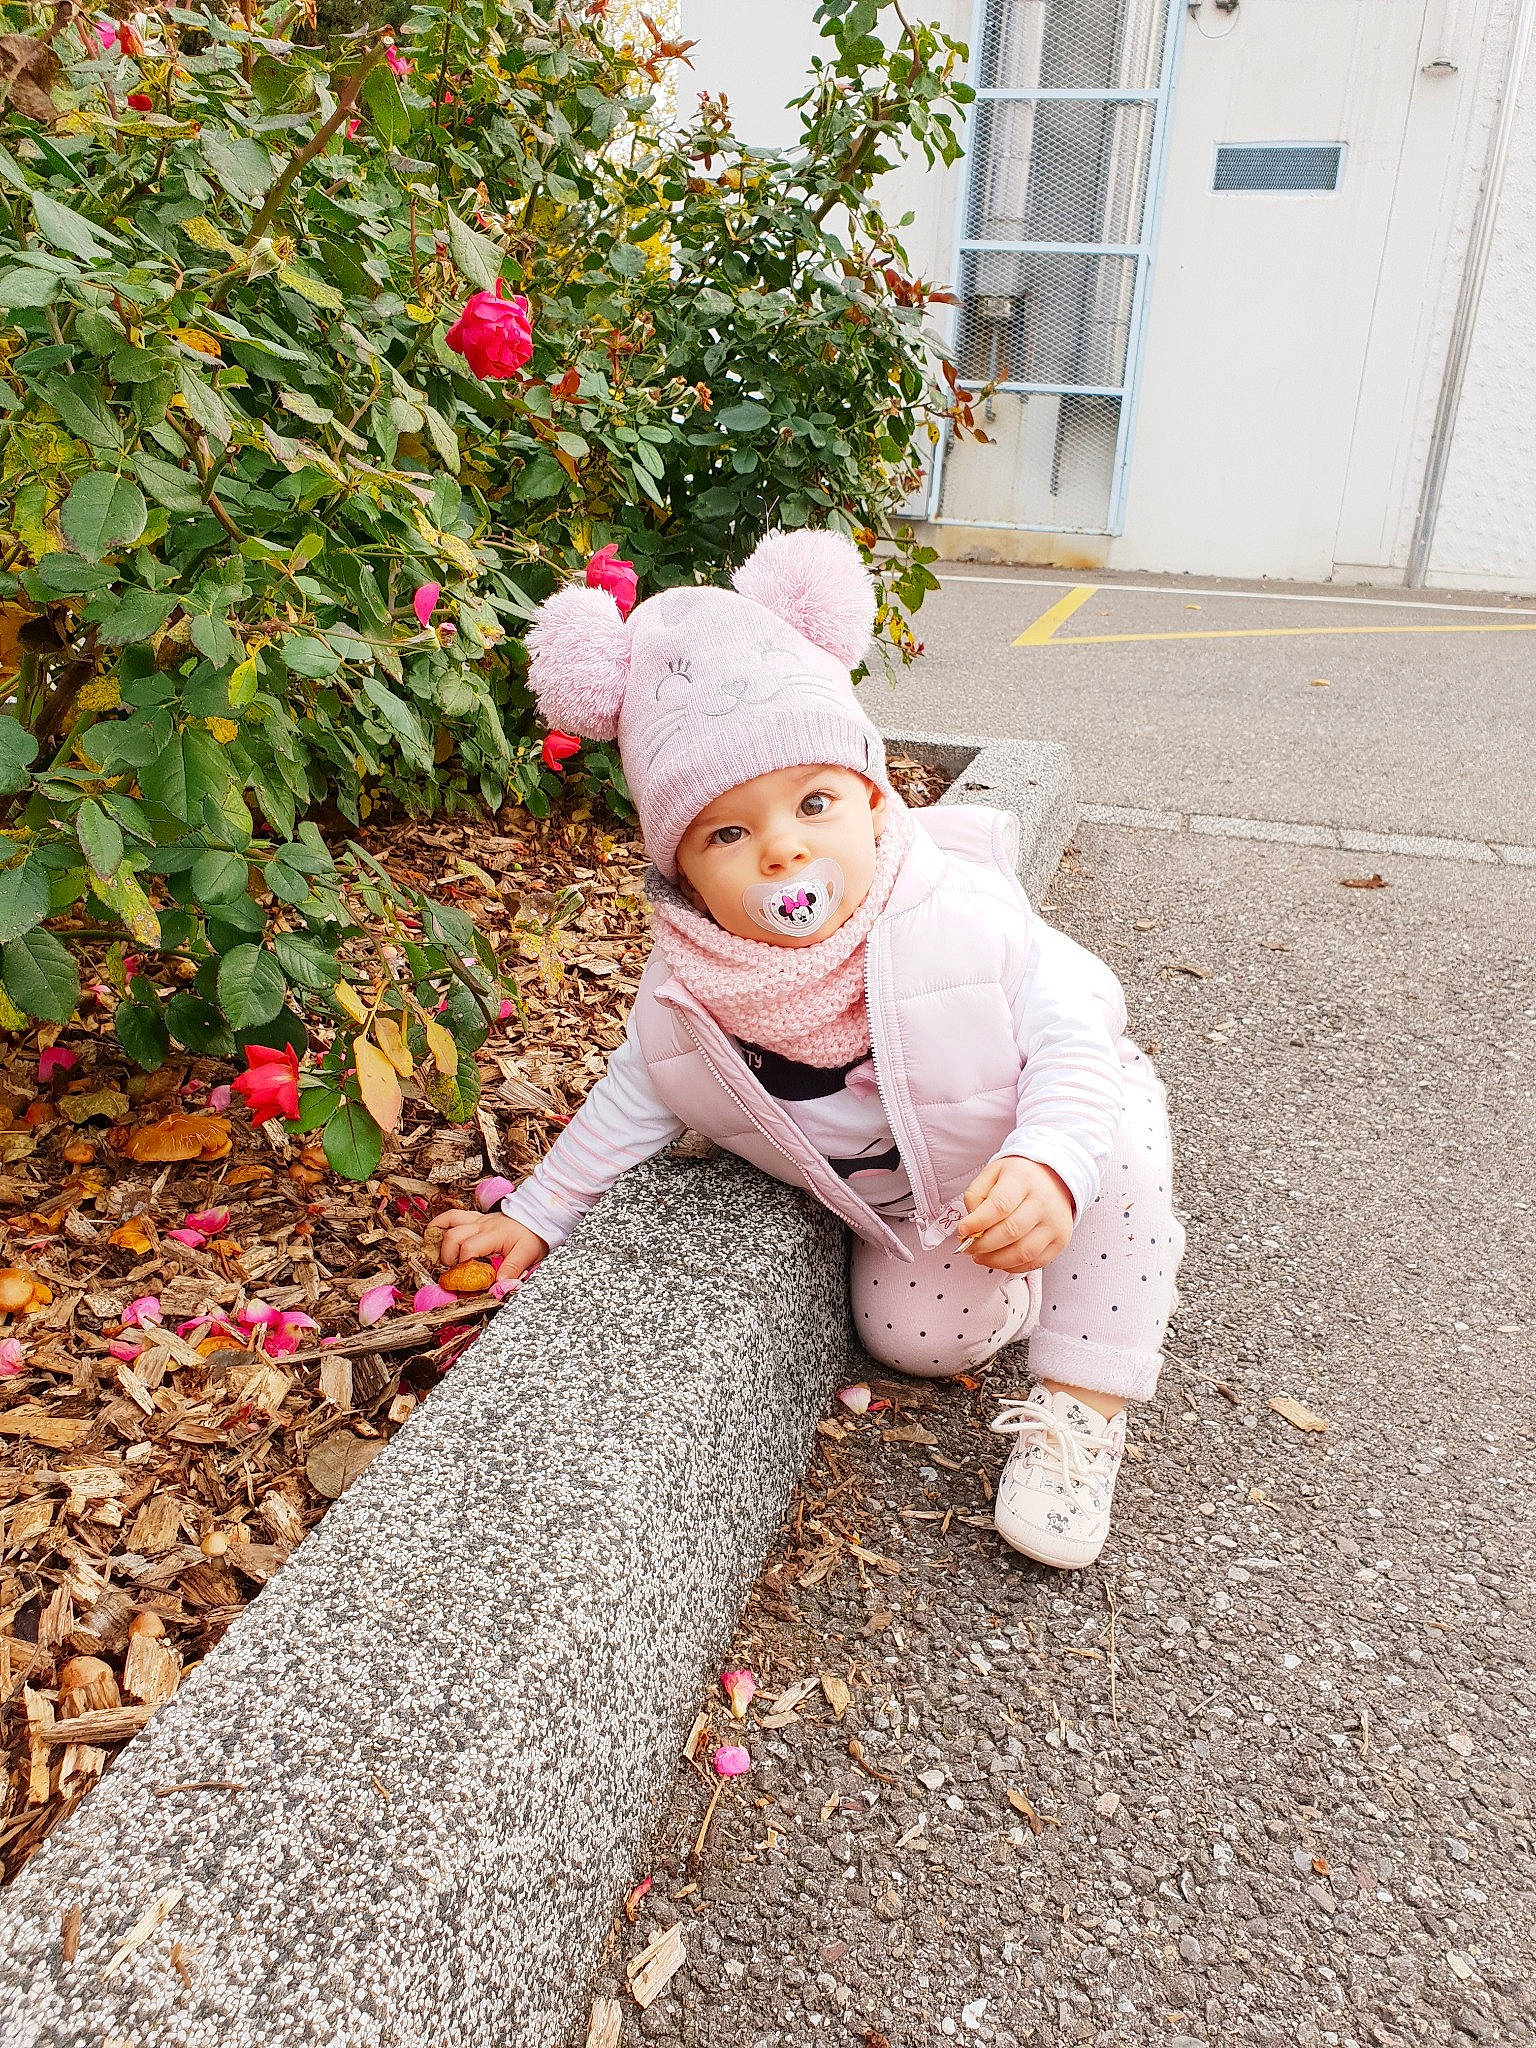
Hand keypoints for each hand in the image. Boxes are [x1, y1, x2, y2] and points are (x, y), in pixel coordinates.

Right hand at [432, 1208, 547, 1278]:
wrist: (536, 1218)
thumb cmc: (532, 1237)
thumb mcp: (528, 1255)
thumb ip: (513, 1269)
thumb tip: (499, 1285)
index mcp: (494, 1235)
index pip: (469, 1248)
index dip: (462, 1264)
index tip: (465, 1278)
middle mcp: (482, 1225)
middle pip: (453, 1237)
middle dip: (448, 1257)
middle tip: (454, 1271)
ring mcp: (476, 1220)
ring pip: (449, 1223)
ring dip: (440, 1240)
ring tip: (442, 1257)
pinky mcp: (474, 1218)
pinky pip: (452, 1216)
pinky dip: (439, 1224)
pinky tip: (433, 1235)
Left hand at [956, 1157, 1073, 1272]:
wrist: (1054, 1178)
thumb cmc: (1020, 1178)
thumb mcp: (992, 1173)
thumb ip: (975, 1195)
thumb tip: (970, 1225)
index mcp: (1023, 1179)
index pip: (1000, 1205)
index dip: (978, 1222)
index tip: (962, 1230)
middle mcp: (1043, 1201)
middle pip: (1010, 1232)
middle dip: (983, 1245)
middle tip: (969, 1247)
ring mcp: (1054, 1223)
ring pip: (1023, 1252)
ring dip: (995, 1260)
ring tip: (981, 1256)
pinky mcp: (1060, 1240)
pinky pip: (1034, 1262)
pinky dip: (1012, 1266)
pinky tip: (1000, 1259)